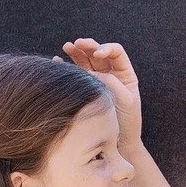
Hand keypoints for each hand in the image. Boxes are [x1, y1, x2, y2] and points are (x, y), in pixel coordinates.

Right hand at [60, 38, 143, 156]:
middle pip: (97, 53)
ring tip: (67, 46)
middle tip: (78, 43)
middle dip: (88, 46)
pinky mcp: (84, 91)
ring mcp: (96, 82)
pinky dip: (66, 68)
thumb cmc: (127, 122)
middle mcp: (110, 75)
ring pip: (85, 62)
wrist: (119, 143)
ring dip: (76, 53)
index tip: (98, 54)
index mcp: (124, 73)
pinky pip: (75, 75)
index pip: (115, 52)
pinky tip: (58, 61)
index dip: (106, 48)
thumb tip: (91, 72)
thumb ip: (110, 82)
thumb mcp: (124, 99)